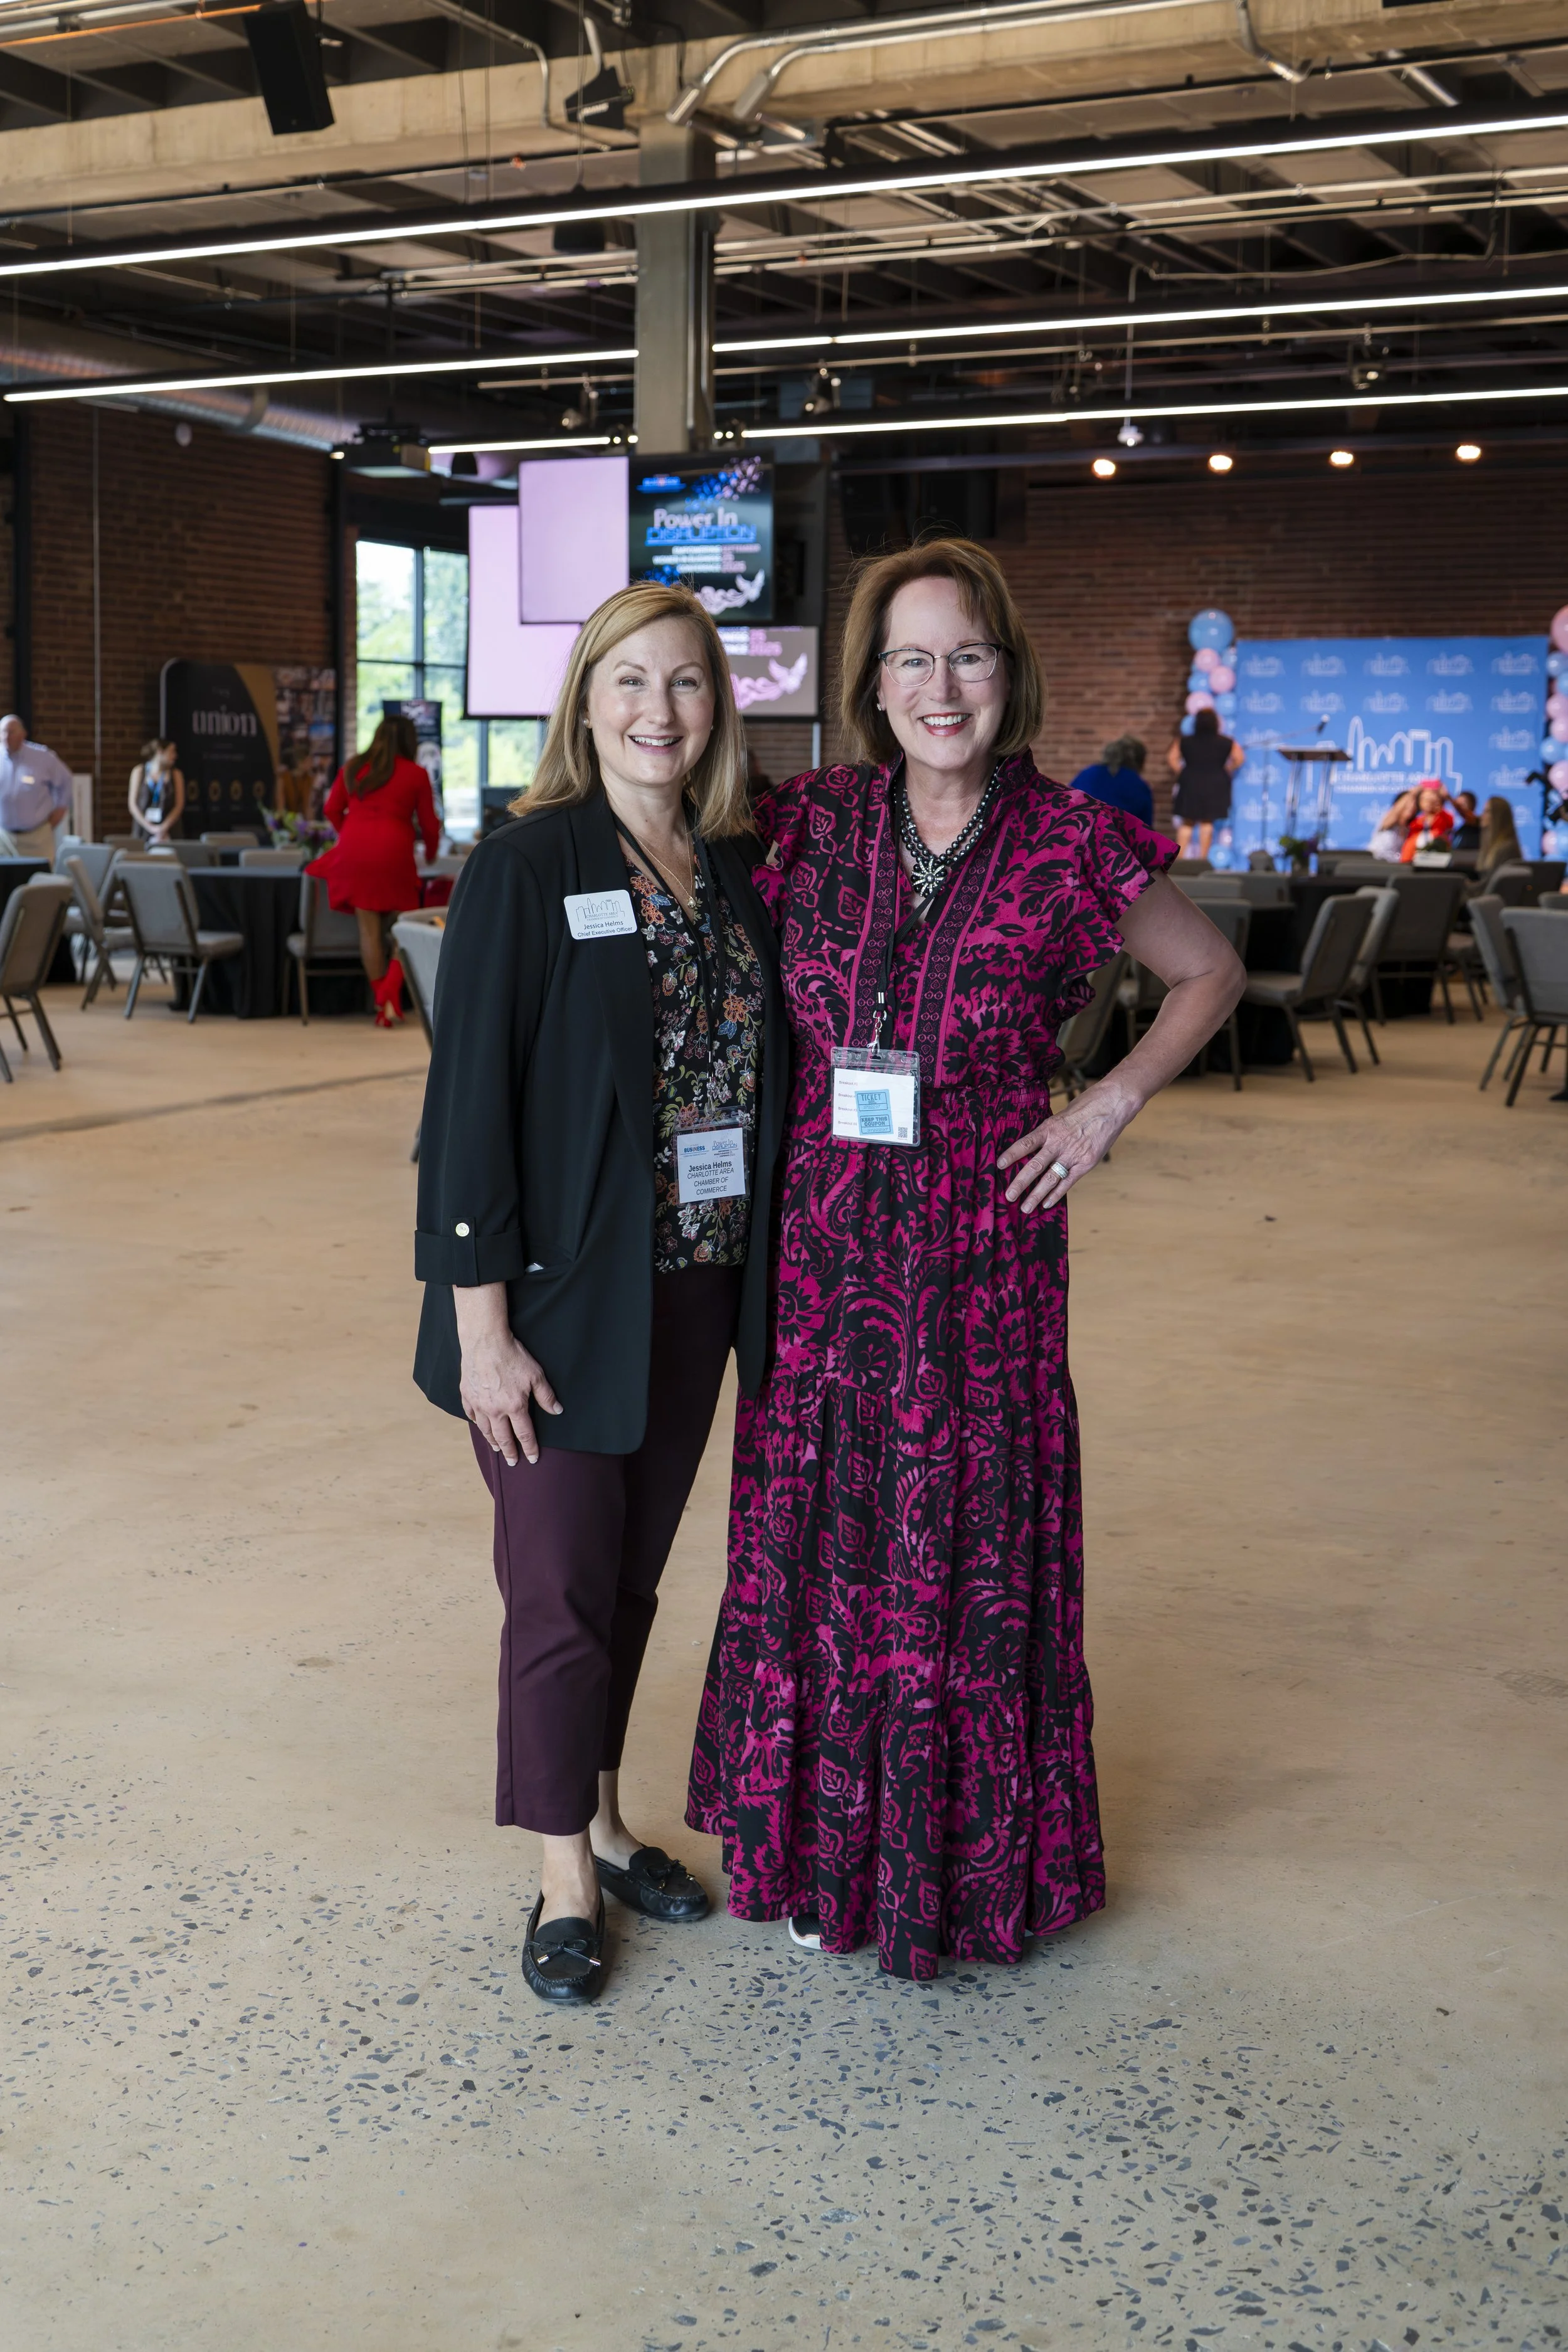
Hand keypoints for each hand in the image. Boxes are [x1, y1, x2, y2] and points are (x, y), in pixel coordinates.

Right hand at [459, 1327, 561, 1466]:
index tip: (532, 1459)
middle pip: (503, 1437)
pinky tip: (479, 1424)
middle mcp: (495, 1410)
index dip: (530, 1448)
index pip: (524, 1434)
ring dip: (492, 1441)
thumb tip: (557, 1411)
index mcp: (515, 1407)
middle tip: (512, 1462)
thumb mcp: (536, 1375)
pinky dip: (476, 1422)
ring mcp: (479, 1404)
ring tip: (496, 1448)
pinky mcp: (467, 1394)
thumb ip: (546, 1396)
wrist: (485, 1341)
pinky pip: (471, 1414)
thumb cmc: (513, 1356)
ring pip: (486, 1429)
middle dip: (509, 1452)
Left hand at [998, 1082, 1134, 1213]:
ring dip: (1036, 1195)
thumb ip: (1049, 1131)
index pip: (1026, 1143)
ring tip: (1025, 1208)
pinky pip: (1068, 1182)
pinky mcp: (1086, 1163)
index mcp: (1049, 1128)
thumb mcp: (1061, 1115)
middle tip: (1009, 1196)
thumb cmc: (1086, 1106)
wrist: (1112, 1105)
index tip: (999, 1165)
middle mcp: (1059, 1143)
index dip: (1012, 1154)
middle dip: (1020, 1183)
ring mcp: (1073, 1154)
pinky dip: (1056, 1194)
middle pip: (1035, 1166)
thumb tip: (1035, 1144)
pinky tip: (1047, 1203)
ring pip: (1050, 1178)